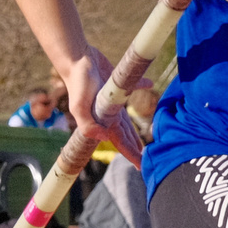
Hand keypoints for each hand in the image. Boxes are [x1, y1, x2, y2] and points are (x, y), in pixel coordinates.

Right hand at [55, 46, 143, 163]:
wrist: (77, 60)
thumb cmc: (78, 84)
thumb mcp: (80, 107)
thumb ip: (88, 125)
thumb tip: (105, 139)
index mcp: (101, 120)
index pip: (119, 142)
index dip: (129, 154)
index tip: (140, 167)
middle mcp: (108, 113)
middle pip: (125, 134)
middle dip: (133, 147)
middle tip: (145, 159)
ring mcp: (112, 100)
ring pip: (127, 119)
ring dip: (135, 130)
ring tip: (142, 143)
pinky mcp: (117, 84)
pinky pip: (133, 86)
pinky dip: (141, 85)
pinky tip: (150, 84)